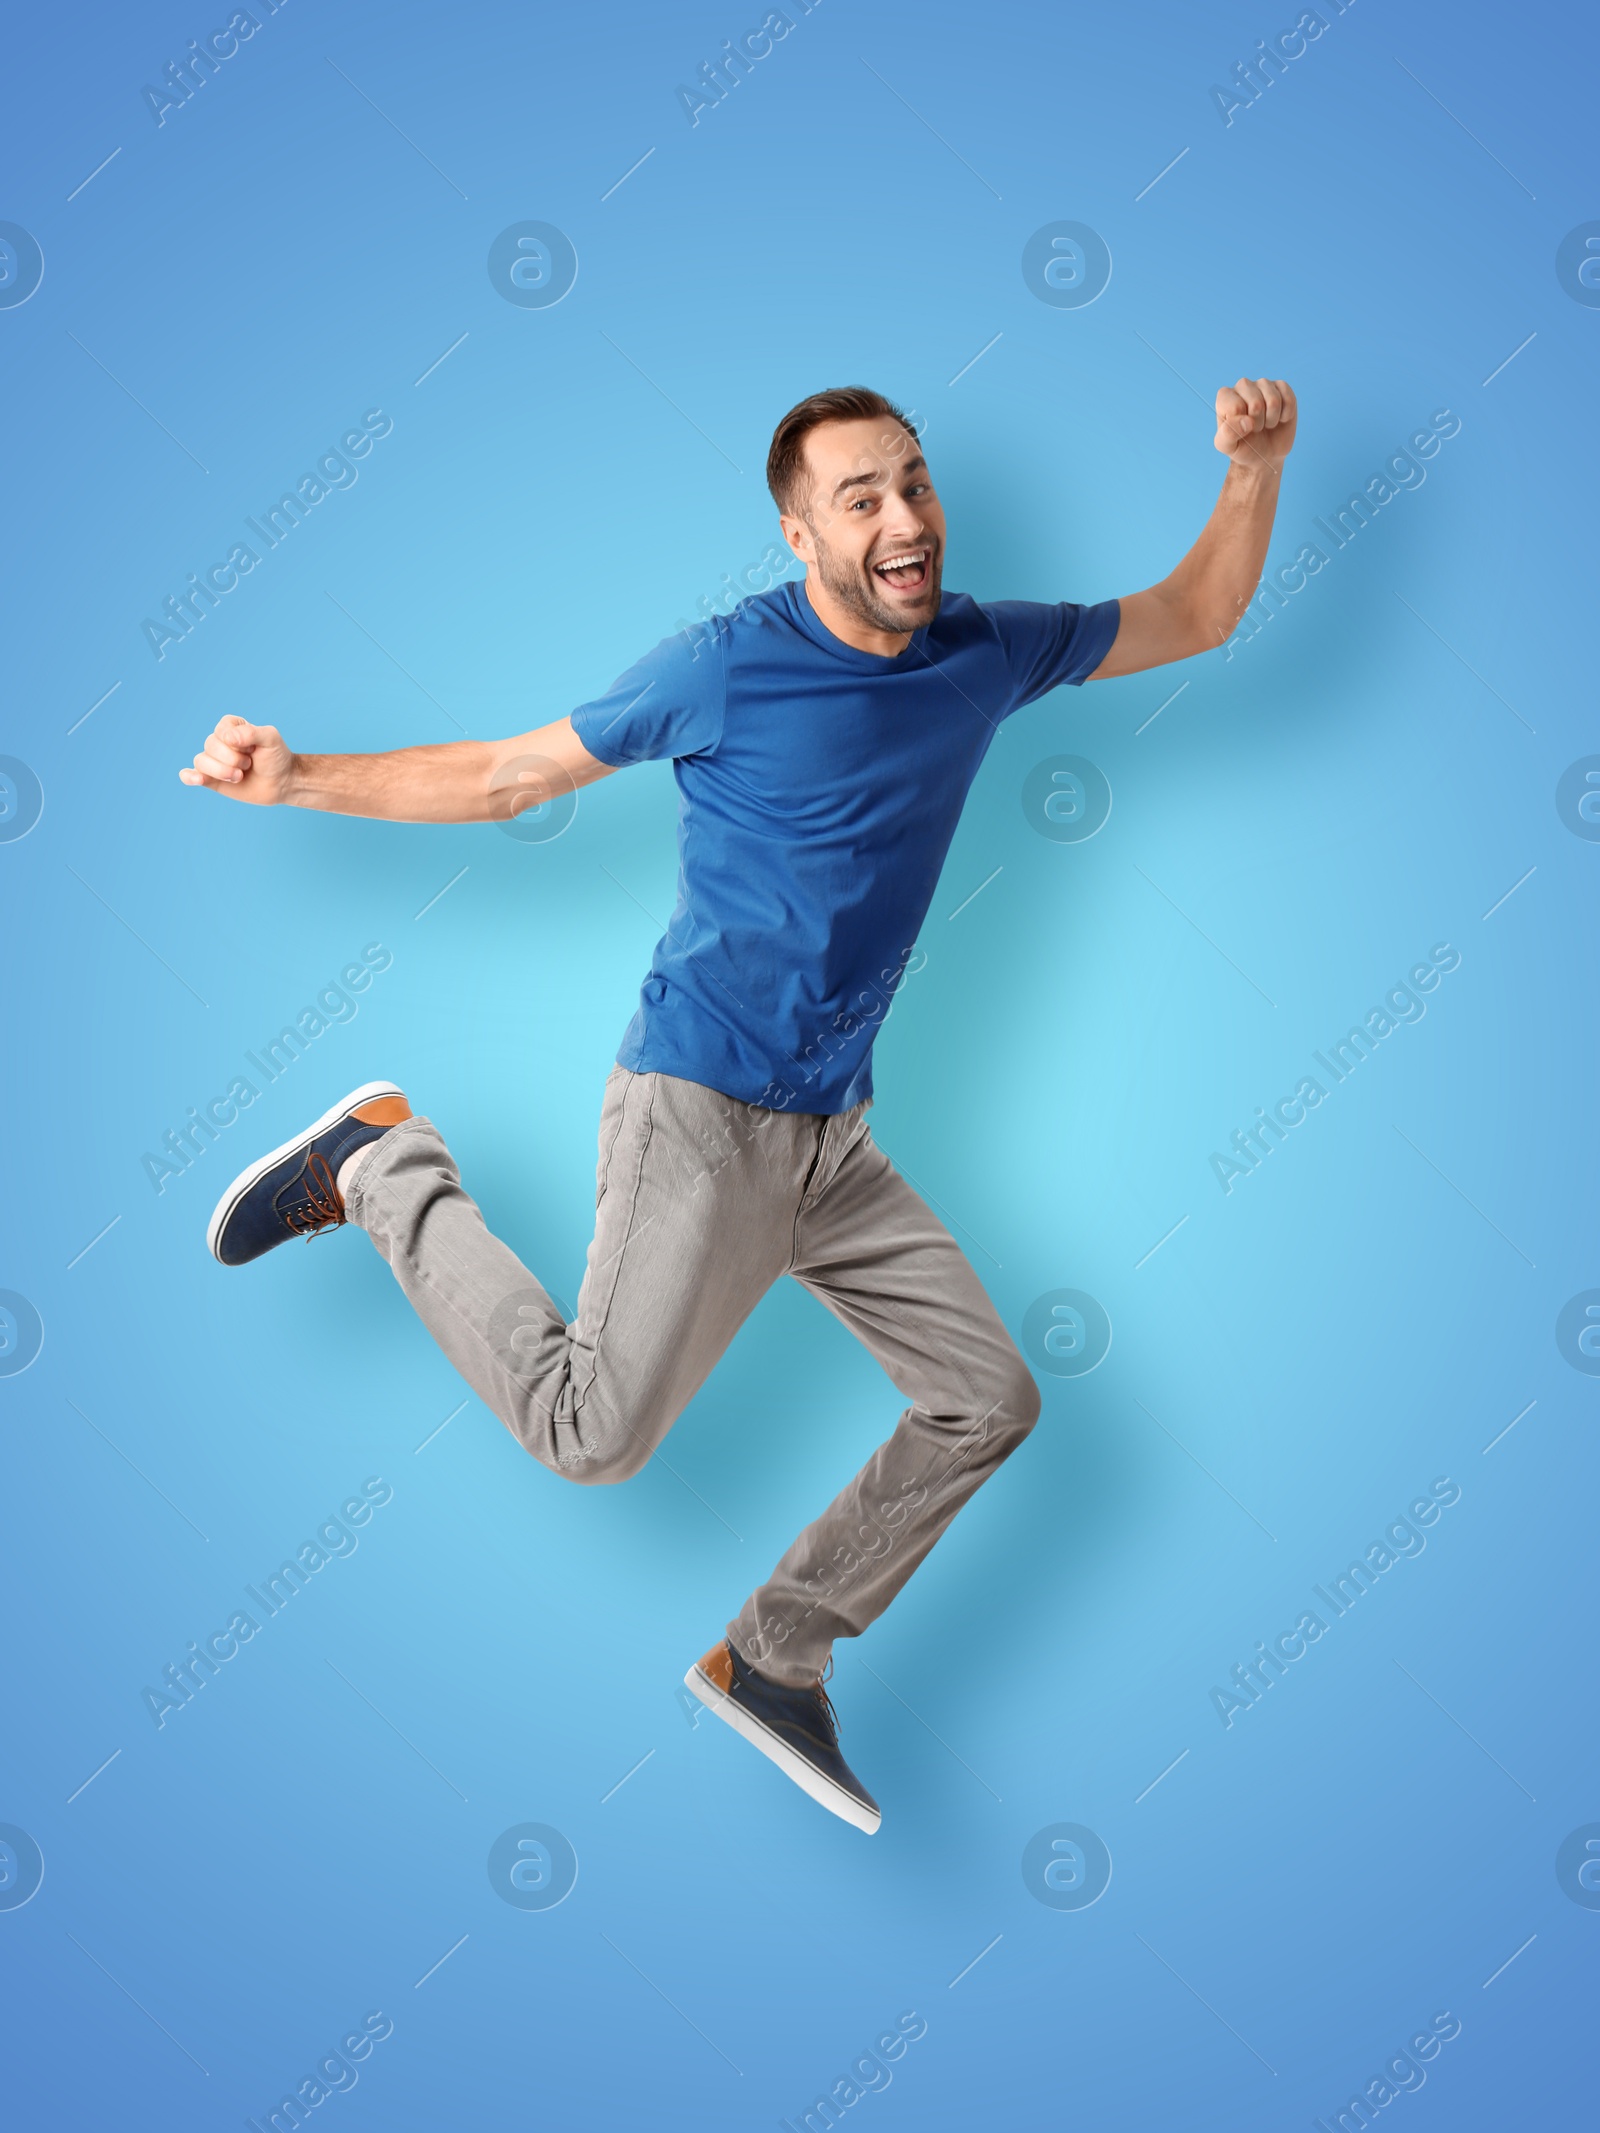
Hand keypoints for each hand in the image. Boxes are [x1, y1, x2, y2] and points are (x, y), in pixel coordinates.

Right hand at [178, 716, 295, 803]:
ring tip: (239, 777)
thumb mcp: (271, 739)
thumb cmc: (276, 758)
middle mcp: (219, 742)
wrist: (282, 783)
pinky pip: (189, 775)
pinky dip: (189, 777)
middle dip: (233, 759)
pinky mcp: (210, 779)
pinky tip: (196, 779)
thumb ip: (252, 733)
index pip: (221, 731)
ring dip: (222, 772)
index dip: (238, 743)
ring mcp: (213, 761)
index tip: (253, 749)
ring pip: (201, 762)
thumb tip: (228, 737)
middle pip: (210, 746)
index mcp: (231, 727)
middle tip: (249, 765)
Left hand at [1214, 377, 1296, 470]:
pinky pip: (1289, 399)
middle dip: (1258, 423)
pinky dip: (1286, 414)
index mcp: (1225, 396)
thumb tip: (1247, 421)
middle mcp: (1242, 385)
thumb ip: (1228, 434)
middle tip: (1255, 428)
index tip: (1240, 429)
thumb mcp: (1228, 446)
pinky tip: (1279, 417)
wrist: (1264, 453)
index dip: (1241, 425)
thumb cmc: (1243, 447)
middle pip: (1256, 403)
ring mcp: (1263, 384)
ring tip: (1266, 423)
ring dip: (1272, 419)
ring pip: (1274, 401)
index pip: (1235, 407)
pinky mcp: (1282, 386)